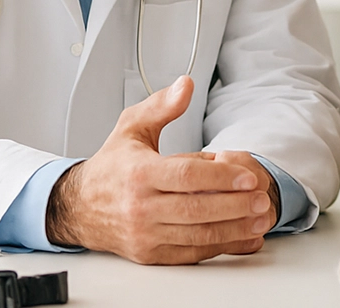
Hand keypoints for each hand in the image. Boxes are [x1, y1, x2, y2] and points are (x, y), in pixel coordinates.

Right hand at [46, 75, 278, 263]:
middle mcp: (141, 208)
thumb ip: (162, 105)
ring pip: (196, 235)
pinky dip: (220, 247)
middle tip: (262, 198)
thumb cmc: (112, 165)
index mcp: (139, 174)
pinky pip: (190, 253)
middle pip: (195, 209)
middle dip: (234, 205)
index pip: (185, 175)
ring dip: (233, 229)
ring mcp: (145, 234)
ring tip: (260, 217)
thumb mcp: (132, 126)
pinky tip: (244, 237)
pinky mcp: (150, 254)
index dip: (219, 175)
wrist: (77, 208)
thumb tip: (186, 85)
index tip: (247, 175)